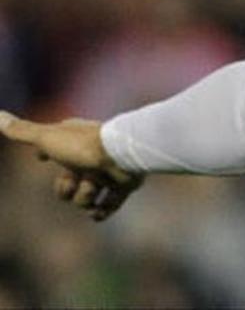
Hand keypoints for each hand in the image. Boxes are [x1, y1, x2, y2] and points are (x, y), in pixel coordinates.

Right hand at [0, 110, 142, 220]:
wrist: (121, 156)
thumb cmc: (82, 146)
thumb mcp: (46, 138)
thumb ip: (22, 131)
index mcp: (73, 143)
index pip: (55, 149)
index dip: (46, 154)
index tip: (41, 157)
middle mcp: (90, 156)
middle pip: (67, 182)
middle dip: (66, 189)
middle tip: (75, 182)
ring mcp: (107, 171)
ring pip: (86, 196)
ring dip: (86, 197)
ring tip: (94, 187)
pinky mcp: (123, 185)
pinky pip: (108, 205)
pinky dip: (102, 211)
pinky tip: (97, 212)